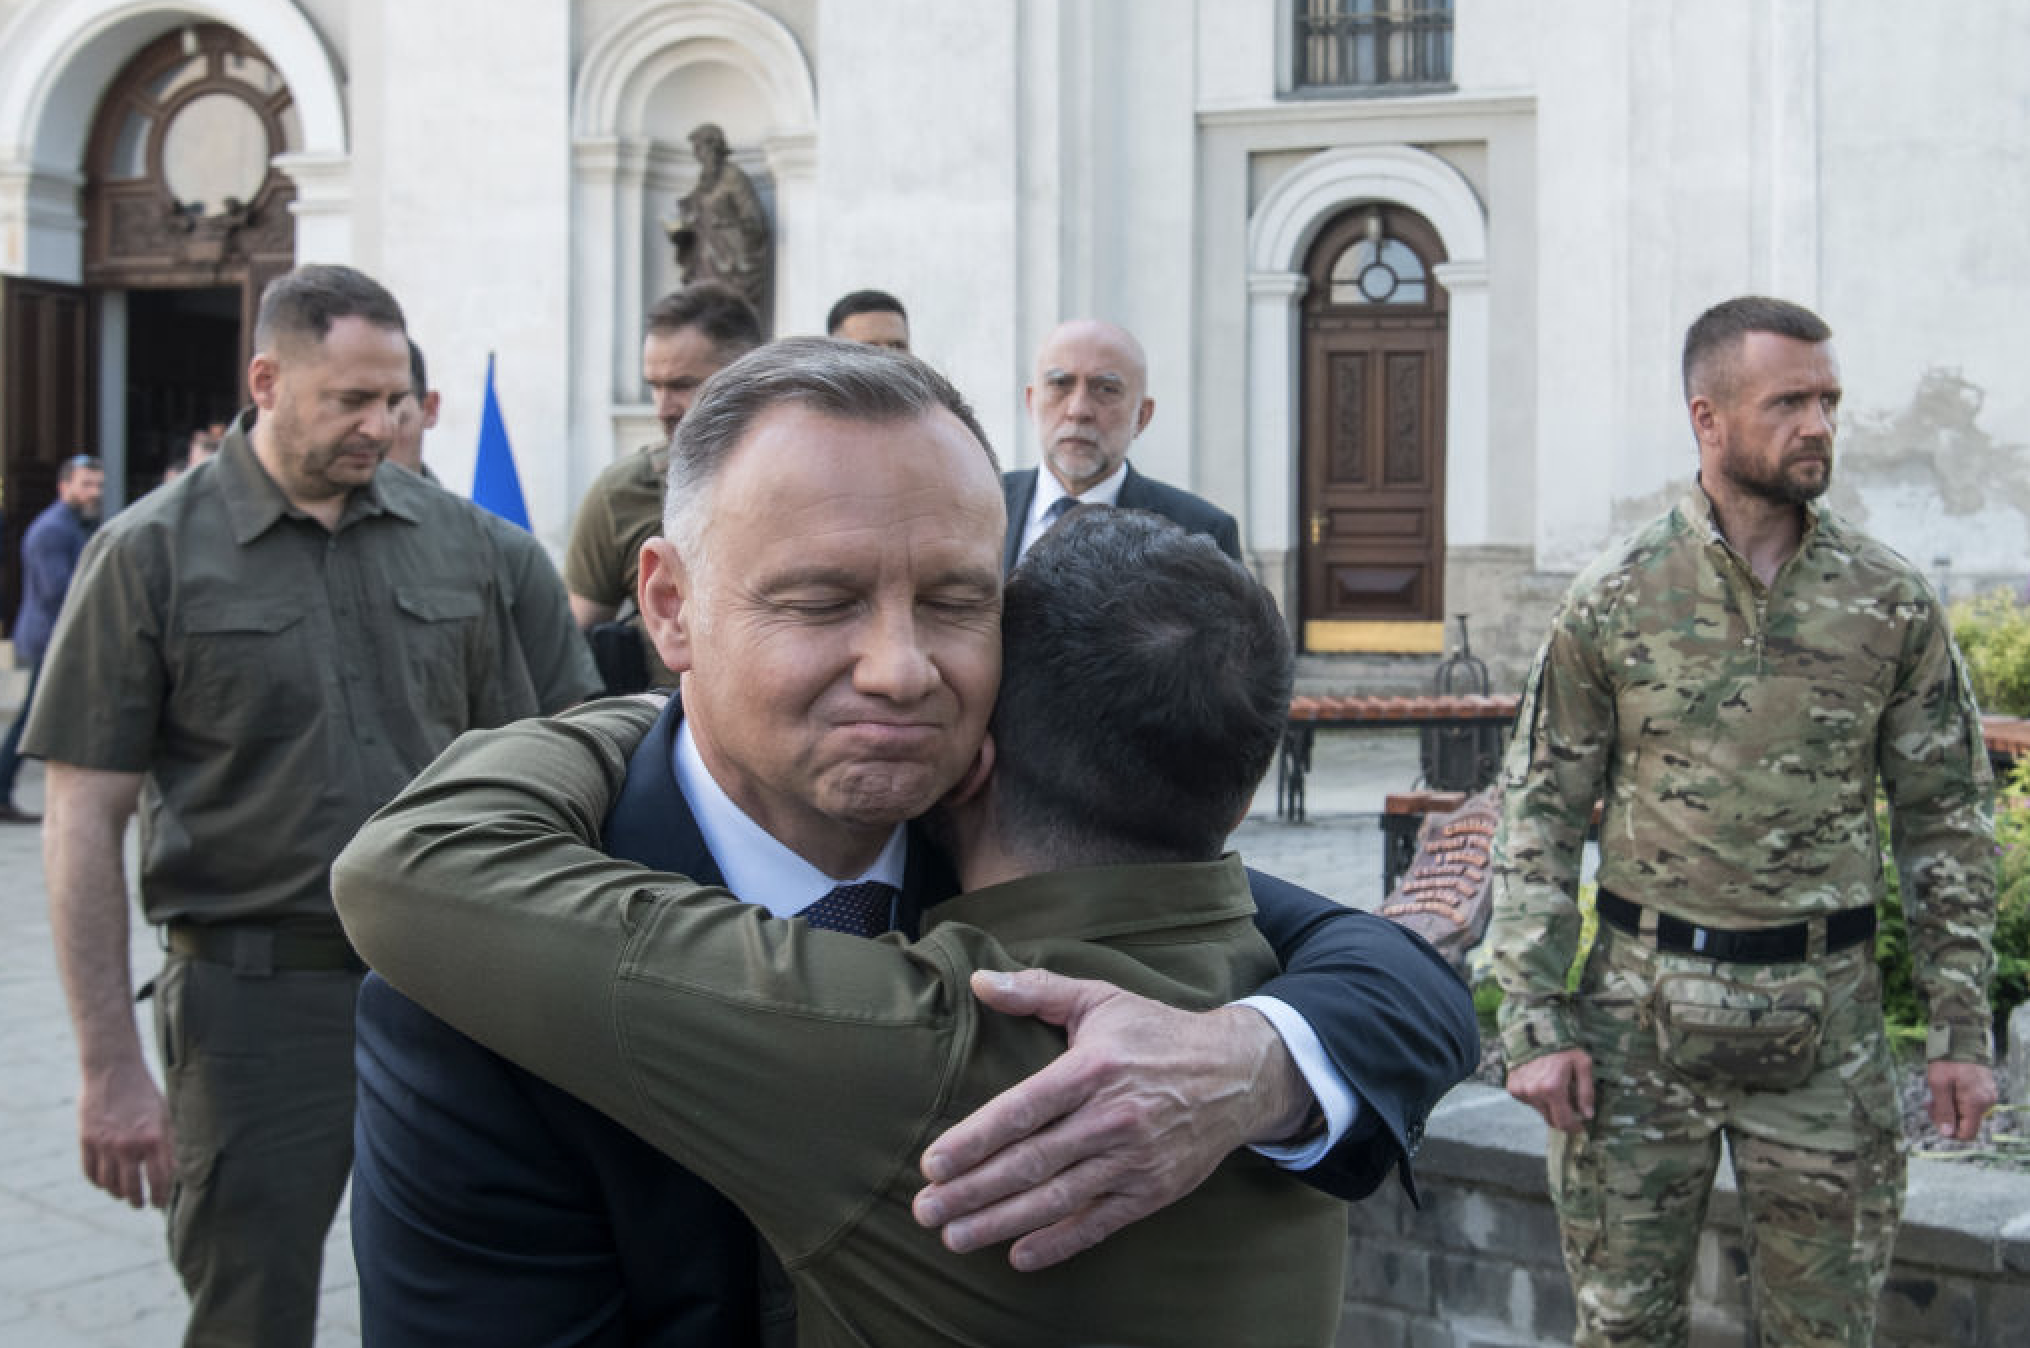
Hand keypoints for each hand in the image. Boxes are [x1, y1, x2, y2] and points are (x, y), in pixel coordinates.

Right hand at [78, 1057, 173, 1207]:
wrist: (114, 1070)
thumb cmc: (144, 1094)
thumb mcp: (165, 1115)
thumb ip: (169, 1144)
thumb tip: (176, 1170)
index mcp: (153, 1138)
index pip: (158, 1179)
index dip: (160, 1196)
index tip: (160, 1204)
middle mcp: (128, 1144)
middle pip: (131, 1188)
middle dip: (138, 1200)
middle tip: (141, 1204)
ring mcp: (105, 1144)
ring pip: (108, 1184)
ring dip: (117, 1193)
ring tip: (124, 1194)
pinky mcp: (86, 1140)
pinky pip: (90, 1172)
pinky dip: (98, 1182)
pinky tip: (105, 1182)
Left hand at [912, 968, 1303, 1271]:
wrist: (1237, 1074)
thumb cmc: (1156, 1033)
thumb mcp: (1101, 1000)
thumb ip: (1037, 990)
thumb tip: (979, 981)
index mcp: (1093, 1068)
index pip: (1022, 1110)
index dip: (974, 1139)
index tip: (932, 1163)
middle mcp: (1111, 1118)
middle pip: (1030, 1162)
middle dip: (973, 1190)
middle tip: (926, 1210)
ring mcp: (1133, 1159)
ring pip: (1056, 1198)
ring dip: (1001, 1222)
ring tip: (956, 1236)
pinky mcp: (1151, 1190)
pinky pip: (1098, 1223)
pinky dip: (1058, 1242)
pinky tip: (1018, 1255)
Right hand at [1506, 1046, 1594, 1132]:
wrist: (1534, 1031)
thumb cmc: (1561, 1048)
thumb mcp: (1582, 1065)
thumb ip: (1586, 1092)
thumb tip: (1588, 1115)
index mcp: (1552, 1089)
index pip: (1564, 1122)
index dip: (1574, 1127)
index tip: (1580, 1127)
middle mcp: (1534, 1093)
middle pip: (1551, 1120)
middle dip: (1563, 1116)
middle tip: (1570, 1103)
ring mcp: (1521, 1091)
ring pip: (1540, 1111)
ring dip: (1549, 1106)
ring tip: (1554, 1087)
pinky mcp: (1513, 1088)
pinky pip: (1529, 1101)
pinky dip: (1537, 1097)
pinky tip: (1540, 1082)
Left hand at [1925, 1060, 1995, 1141]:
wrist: (1962, 1039)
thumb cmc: (1948, 1060)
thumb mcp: (1938, 1084)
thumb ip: (1944, 1110)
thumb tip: (1947, 1133)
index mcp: (1976, 1103)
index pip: (1967, 1134)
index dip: (1949, 1131)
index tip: (1934, 1114)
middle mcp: (1986, 1103)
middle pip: (1966, 1124)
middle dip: (1945, 1116)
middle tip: (1929, 1103)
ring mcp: (1988, 1096)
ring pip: (1967, 1114)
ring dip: (1949, 1108)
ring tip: (1935, 1094)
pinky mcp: (1985, 1090)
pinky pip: (1970, 1104)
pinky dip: (1956, 1101)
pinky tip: (1946, 1090)